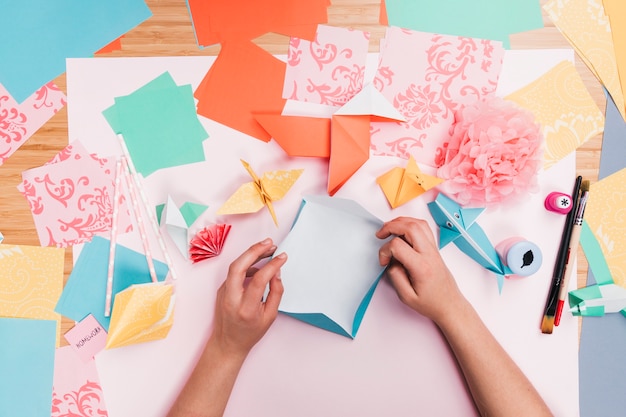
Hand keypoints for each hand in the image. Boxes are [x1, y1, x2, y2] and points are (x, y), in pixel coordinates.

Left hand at [210, 238, 285, 358]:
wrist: (227, 343)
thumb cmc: (250, 332)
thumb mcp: (270, 316)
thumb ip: (276, 293)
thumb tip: (276, 272)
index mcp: (245, 309)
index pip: (258, 280)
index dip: (272, 265)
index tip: (282, 257)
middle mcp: (231, 299)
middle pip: (238, 266)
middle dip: (254, 251)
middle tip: (269, 243)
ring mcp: (223, 293)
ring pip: (234, 266)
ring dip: (250, 254)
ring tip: (267, 249)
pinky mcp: (221, 289)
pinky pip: (235, 272)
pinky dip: (247, 264)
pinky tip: (258, 263)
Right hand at [376, 217, 463, 324]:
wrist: (449, 305)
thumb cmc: (431, 302)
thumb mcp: (407, 297)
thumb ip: (395, 276)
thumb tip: (391, 261)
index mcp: (421, 267)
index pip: (398, 245)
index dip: (385, 251)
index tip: (384, 261)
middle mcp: (429, 254)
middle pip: (410, 226)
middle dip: (390, 226)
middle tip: (380, 234)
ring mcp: (434, 249)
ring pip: (418, 223)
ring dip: (401, 222)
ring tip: (390, 229)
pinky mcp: (434, 248)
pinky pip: (424, 228)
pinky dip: (410, 224)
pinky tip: (402, 230)